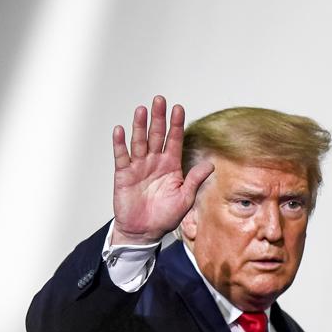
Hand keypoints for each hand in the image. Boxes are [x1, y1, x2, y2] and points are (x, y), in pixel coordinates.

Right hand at [111, 96, 213, 244]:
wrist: (144, 231)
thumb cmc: (165, 216)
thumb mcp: (185, 198)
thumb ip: (195, 179)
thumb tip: (211, 165)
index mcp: (171, 165)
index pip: (174, 140)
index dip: (176, 124)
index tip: (179, 108)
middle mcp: (155, 162)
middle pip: (156, 135)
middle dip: (158, 118)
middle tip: (159, 100)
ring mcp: (139, 166)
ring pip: (139, 141)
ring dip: (140, 126)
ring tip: (141, 110)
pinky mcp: (124, 174)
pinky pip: (122, 156)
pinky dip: (120, 143)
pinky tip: (120, 130)